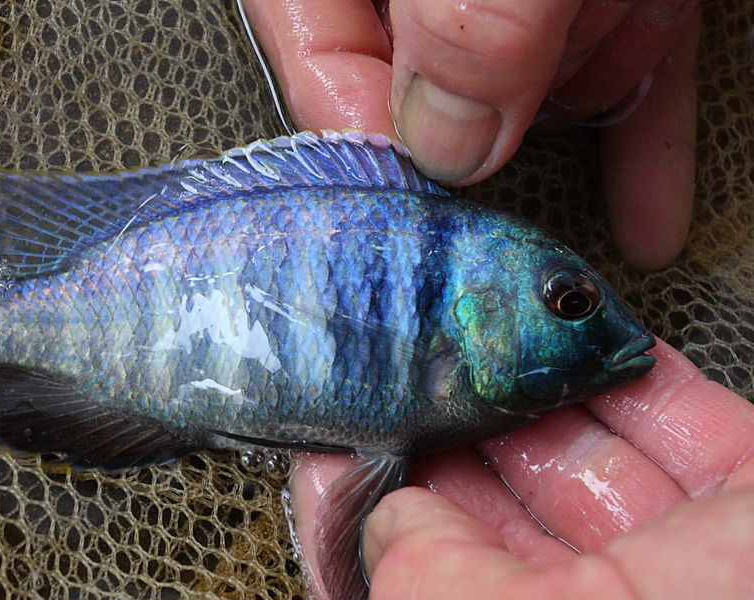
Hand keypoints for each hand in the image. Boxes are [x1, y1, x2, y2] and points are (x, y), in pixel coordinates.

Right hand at [242, 0, 699, 268]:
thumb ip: (466, 18)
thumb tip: (444, 142)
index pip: (311, 48)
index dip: (351, 138)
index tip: (398, 220)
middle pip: (415, 78)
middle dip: (464, 151)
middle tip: (481, 227)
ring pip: (521, 86)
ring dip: (557, 140)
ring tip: (576, 175)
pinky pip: (611, 74)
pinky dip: (634, 143)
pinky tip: (641, 213)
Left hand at [290, 340, 753, 599]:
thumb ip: (425, 581)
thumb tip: (390, 521)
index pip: (422, 584)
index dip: (382, 507)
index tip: (350, 437)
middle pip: (497, 511)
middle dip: (451, 430)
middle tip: (405, 358)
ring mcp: (681, 571)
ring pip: (579, 456)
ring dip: (526, 388)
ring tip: (472, 328)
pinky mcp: (747, 505)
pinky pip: (673, 419)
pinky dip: (623, 371)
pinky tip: (573, 331)